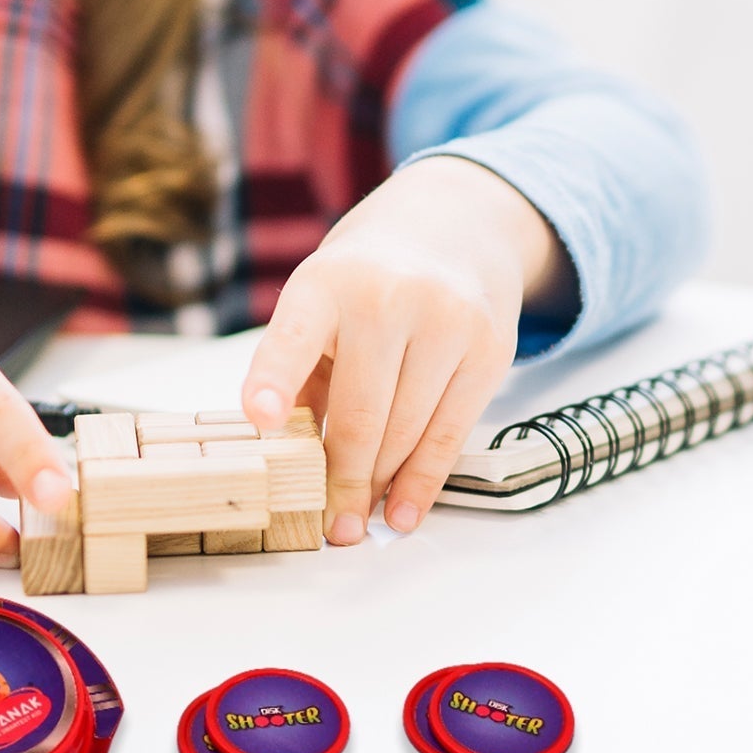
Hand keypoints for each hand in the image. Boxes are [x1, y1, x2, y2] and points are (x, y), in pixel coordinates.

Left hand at [241, 157, 573, 542]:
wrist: (452, 226)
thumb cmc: (363, 280)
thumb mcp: (315, 304)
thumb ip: (299, 372)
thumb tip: (286, 452)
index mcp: (325, 284)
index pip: (294, 337)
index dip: (275, 379)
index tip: (262, 418)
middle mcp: (387, 298)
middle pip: (362, 412)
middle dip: (341, 479)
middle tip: (328, 526)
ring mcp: (446, 321)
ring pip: (408, 430)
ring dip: (379, 486)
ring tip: (357, 523)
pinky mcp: (490, 349)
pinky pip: (451, 433)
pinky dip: (423, 481)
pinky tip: (402, 512)